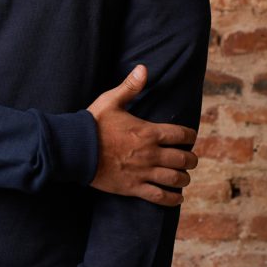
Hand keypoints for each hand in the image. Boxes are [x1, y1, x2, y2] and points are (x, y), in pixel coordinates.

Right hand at [87, 64, 196, 205]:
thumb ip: (130, 86)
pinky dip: (172, 198)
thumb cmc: (93, 124)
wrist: (75, 149)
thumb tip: (143, 68)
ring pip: (175, 179)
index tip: (190, 137)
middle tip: (190, 159)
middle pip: (183, 159)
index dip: (190, 136)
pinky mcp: (133, 187)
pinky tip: (177, 197)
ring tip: (184, 176)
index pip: (181, 135)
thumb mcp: (111, 101)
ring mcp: (143, 172)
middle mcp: (151, 153)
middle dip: (191, 159)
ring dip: (184, 178)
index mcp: (148, 132)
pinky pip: (159, 196)